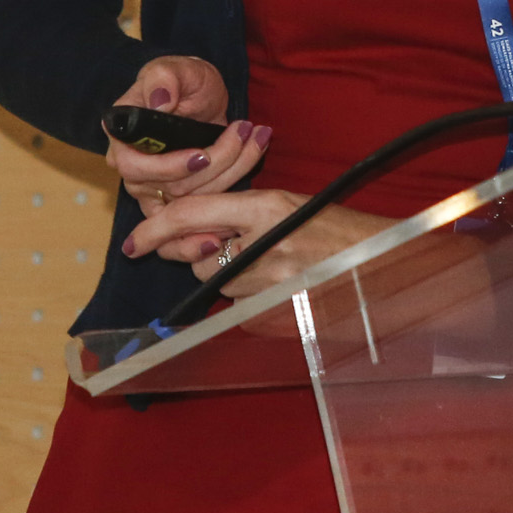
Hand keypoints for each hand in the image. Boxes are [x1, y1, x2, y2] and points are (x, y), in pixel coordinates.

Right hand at [103, 55, 265, 207]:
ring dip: (231, 170)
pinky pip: (199, 208)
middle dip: (214, 166)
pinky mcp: (175, 199)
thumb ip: (164, 78)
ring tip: (254, 137)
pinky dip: (227, 190)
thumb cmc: (182, 79)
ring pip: (193, 199)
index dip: (170, 167)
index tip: (203, 155)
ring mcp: (152, 187)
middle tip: (241, 135)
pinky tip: (250, 164)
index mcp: (121, 136)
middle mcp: (131, 166)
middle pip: (170, 187)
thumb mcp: (175, 68)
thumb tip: (159, 101)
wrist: (199, 95)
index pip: (135, 167)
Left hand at [122, 188, 392, 297]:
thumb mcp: (286, 202)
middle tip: (224, 244)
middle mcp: (264, 245)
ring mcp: (272, 283)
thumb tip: (191, 229)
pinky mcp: (279, 311)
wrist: (378, 260)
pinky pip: (241, 303)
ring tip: (270, 258)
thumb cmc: (335, 226)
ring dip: (228, 273)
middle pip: (197, 258)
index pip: (191, 215)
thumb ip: (237, 212)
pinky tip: (277, 278)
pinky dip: (247, 291)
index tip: (134, 242)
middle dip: (198, 255)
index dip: (155, 229)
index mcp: (266, 208)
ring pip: (218, 284)